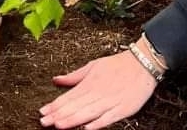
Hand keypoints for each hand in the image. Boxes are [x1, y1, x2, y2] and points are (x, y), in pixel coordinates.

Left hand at [39, 49, 157, 128]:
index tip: (42, 112)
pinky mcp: (123, 109)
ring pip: (89, 113)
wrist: (144, 62)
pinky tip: (87, 128)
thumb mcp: (93, 65)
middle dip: (59, 115)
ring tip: (59, 125)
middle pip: (76, 106)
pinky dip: (98, 124)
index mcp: (90, 82)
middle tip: (44, 122)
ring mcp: (111, 101)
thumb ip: (74, 76)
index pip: (69, 96)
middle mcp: (99, 92)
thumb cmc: (118, 65)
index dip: (55, 105)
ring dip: (73, 120)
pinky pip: (109, 118)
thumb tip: (56, 79)